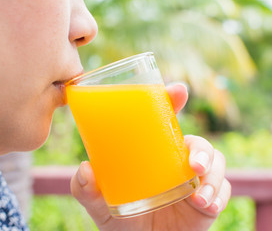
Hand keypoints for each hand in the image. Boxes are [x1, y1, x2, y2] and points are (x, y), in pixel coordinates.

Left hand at [70, 83, 230, 230]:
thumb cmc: (121, 221)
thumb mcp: (100, 204)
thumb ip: (86, 190)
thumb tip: (85, 169)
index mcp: (153, 153)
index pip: (165, 122)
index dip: (173, 102)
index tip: (178, 91)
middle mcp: (175, 162)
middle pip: (197, 143)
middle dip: (202, 148)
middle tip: (193, 162)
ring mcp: (193, 181)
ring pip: (215, 164)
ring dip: (213, 174)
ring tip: (198, 189)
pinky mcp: (207, 201)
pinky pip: (223, 191)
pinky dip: (218, 196)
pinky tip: (204, 205)